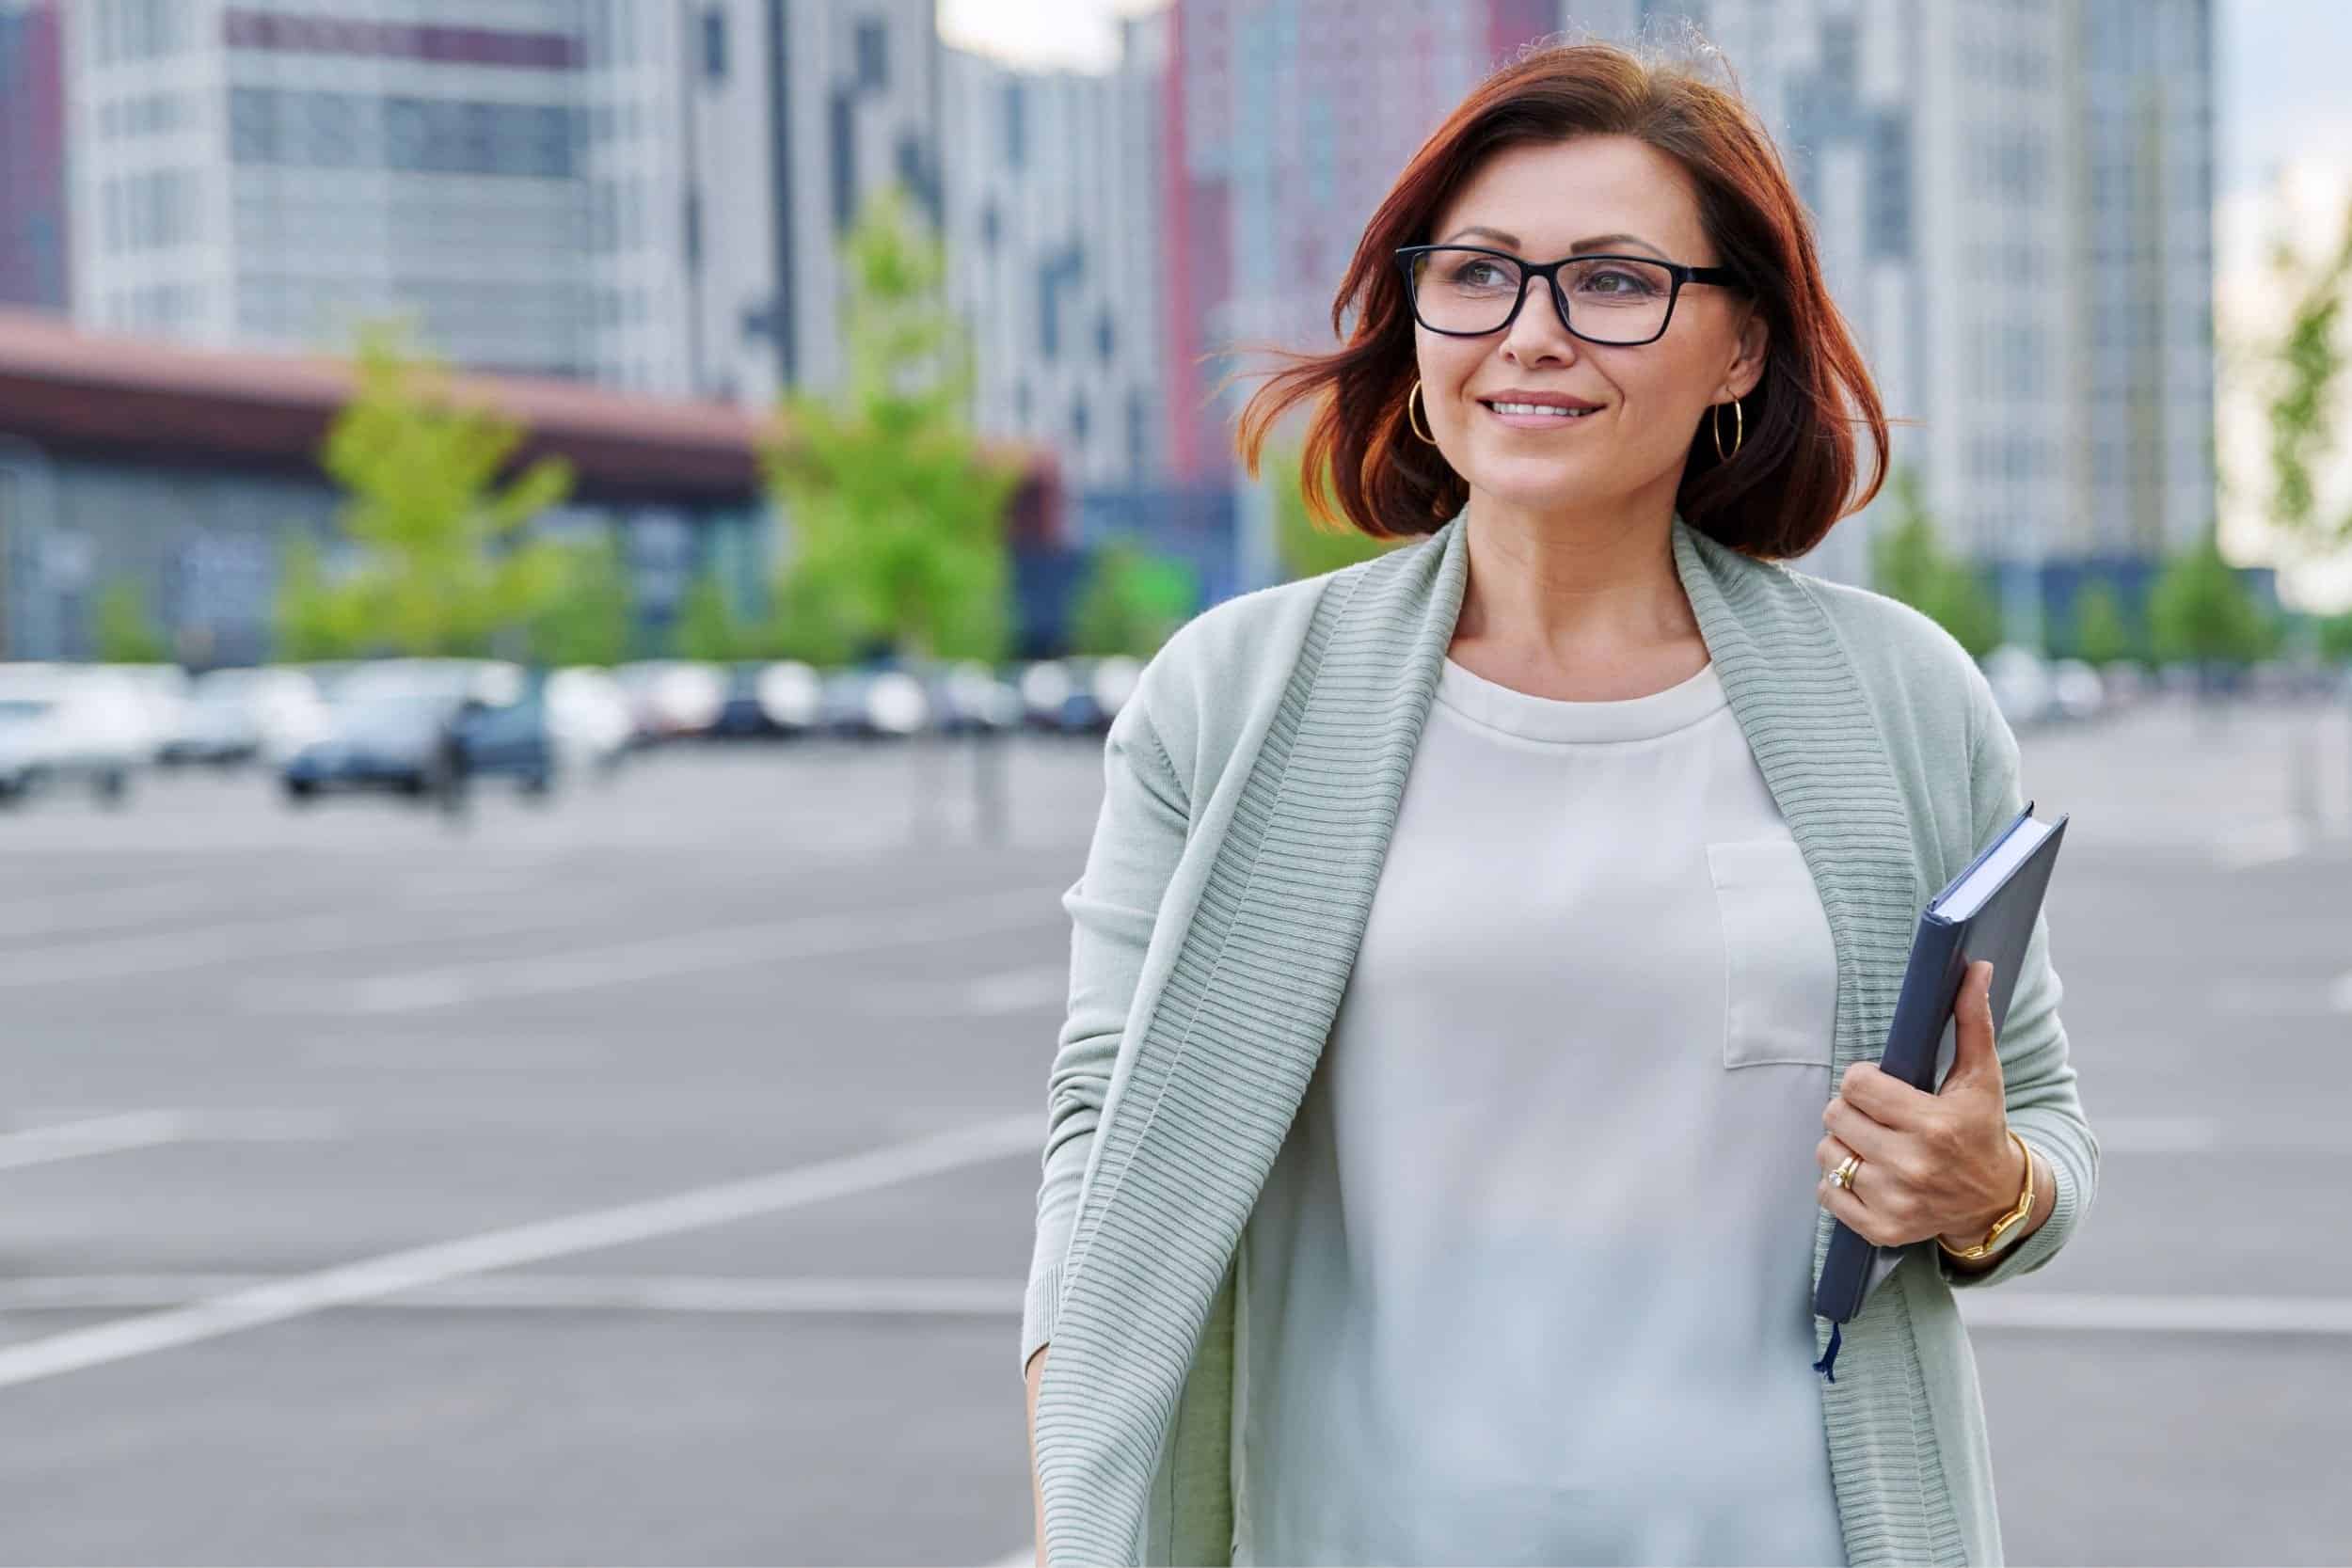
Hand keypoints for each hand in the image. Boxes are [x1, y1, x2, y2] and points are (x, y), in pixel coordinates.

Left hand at [1816, 960, 2027, 1248]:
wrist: (1998, 1201)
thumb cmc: (1982, 1129)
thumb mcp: (1983, 1077)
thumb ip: (1974, 1020)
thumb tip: (1976, 968)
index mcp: (1934, 1125)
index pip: (1856, 1084)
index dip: (1863, 1080)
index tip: (1881, 1085)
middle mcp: (1913, 1166)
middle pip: (1835, 1115)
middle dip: (1851, 1110)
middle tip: (1877, 1115)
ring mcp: (1895, 1202)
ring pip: (1826, 1152)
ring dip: (1842, 1144)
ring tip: (1874, 1144)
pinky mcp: (1882, 1229)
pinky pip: (1826, 1193)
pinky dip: (1838, 1183)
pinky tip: (1869, 1174)